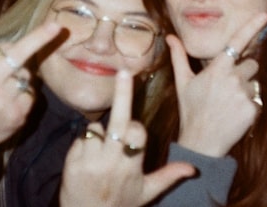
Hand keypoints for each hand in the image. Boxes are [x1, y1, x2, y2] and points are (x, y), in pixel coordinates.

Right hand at [0, 22, 63, 158]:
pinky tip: (13, 100)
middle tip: (56, 26)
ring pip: (25, 75)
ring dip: (22, 75)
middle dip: (38, 38)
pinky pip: (30, 93)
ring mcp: (3, 102)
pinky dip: (25, 93)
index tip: (9, 47)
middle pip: (18, 55)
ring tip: (6, 86)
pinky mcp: (17, 114)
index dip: (7, 46)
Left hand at [60, 70, 194, 206]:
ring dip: (99, 134)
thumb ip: (168, 176)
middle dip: (122, 95)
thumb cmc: (120, 204)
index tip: (135, 132)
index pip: (137, 131)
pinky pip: (81, 138)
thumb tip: (194, 168)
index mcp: (132, 166)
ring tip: (101, 154)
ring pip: (96, 128)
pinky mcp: (72, 161)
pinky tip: (88, 160)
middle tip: (124, 72)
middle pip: (118, 121)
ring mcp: (90, 160)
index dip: (136, 128)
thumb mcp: (146, 192)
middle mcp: (112, 161)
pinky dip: (85, 144)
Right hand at [171, 13, 266, 156]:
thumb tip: (170, 37)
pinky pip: (257, 99)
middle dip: (242, 72)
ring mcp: (244, 94)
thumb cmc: (191, 110)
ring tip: (229, 103)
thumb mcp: (183, 82)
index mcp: (217, 69)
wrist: (201, 142)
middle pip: (250, 63)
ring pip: (254, 81)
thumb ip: (179, 57)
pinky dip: (249, 105)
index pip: (237, 42)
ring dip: (245, 88)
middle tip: (226, 88)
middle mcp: (232, 78)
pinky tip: (235, 113)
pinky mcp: (253, 108)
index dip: (251, 26)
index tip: (264, 15)